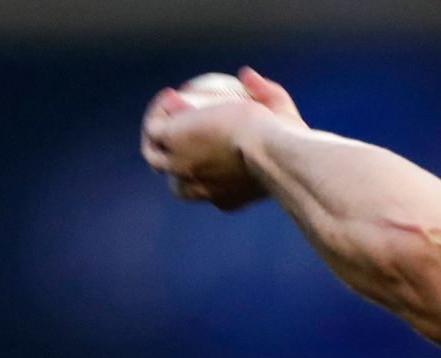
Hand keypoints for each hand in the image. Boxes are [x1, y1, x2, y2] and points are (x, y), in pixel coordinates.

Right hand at [140, 67, 305, 210]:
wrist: (271, 149)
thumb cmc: (286, 140)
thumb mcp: (284, 119)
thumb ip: (271, 95)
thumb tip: (248, 76)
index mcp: (225, 198)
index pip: (203, 187)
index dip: (200, 164)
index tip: (207, 137)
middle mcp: (199, 190)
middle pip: (175, 180)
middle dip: (172, 159)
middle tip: (180, 128)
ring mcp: (180, 168)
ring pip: (154, 155)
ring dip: (157, 132)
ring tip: (170, 108)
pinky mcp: (169, 143)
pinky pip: (155, 126)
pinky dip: (159, 111)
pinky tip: (172, 95)